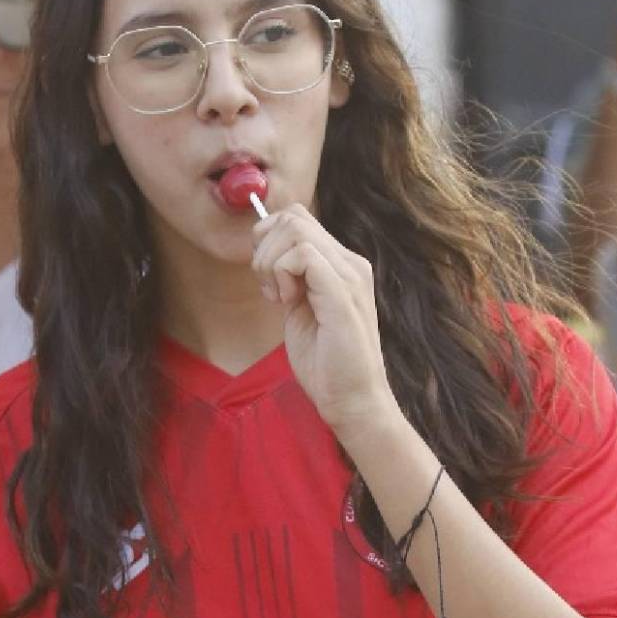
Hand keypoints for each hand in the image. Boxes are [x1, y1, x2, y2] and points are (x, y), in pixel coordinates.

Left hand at [251, 203, 396, 440]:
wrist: (353, 401)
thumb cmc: (327, 364)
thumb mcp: (301, 311)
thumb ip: (291, 280)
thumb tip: (266, 254)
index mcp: (342, 266)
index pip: (298, 219)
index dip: (269, 240)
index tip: (267, 280)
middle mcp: (350, 264)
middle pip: (293, 216)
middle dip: (264, 248)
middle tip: (269, 288)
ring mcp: (349, 276)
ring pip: (295, 229)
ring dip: (270, 262)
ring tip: (278, 297)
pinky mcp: (342, 293)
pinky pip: (302, 254)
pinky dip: (281, 274)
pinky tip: (286, 302)